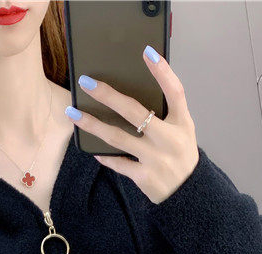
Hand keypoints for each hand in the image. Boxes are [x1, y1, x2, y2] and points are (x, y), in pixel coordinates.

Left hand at [65, 45, 199, 203]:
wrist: (188, 193)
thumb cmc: (180, 154)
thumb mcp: (182, 129)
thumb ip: (165, 112)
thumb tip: (132, 92)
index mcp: (181, 123)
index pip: (175, 92)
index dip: (162, 72)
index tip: (146, 52)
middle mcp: (169, 139)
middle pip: (135, 112)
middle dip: (108, 96)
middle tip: (86, 82)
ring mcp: (155, 159)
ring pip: (118, 138)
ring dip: (93, 125)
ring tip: (73, 113)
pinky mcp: (144, 177)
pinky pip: (119, 163)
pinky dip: (105, 156)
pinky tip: (92, 149)